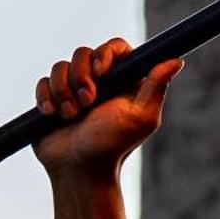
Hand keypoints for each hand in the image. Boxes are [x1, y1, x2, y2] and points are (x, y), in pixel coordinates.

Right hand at [32, 37, 181, 177]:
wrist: (80, 170)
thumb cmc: (113, 146)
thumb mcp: (140, 117)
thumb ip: (156, 87)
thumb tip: (176, 61)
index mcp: (122, 81)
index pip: (115, 47)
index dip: (106, 53)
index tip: (100, 71)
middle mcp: (98, 81)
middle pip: (84, 53)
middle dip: (81, 77)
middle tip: (88, 102)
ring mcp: (73, 90)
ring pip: (61, 67)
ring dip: (63, 91)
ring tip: (70, 115)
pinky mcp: (52, 99)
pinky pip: (43, 82)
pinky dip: (46, 97)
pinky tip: (52, 115)